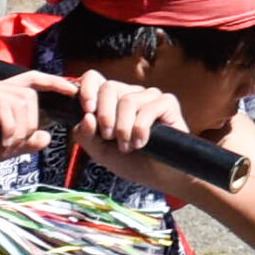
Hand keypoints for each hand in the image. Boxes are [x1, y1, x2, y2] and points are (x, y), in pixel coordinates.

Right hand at [0, 71, 74, 169]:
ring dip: (19, 130)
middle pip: (31, 97)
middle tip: (15, 145)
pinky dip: (8, 127)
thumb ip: (23, 143)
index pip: (33, 81)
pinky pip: (5, 107)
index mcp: (2, 95)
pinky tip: (2, 141)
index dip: (54, 83)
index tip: (72, 91)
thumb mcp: (1, 148)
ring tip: (5, 146)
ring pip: (22, 103)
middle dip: (31, 124)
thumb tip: (46, 137)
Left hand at [69, 68, 190, 190]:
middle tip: (109, 137)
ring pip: (128, 101)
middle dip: (105, 115)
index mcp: (111, 100)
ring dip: (124, 129)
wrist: (158, 176)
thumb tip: (87, 117)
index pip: (94, 78)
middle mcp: (131, 93)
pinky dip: (140, 130)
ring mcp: (150, 97)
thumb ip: (85, 135)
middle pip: (109, 87)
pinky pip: (148, 109)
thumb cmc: (131, 161)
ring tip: (127, 146)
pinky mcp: (168, 103)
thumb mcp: (99, 151)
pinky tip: (141, 143)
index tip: (87, 111)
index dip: (86, 89)